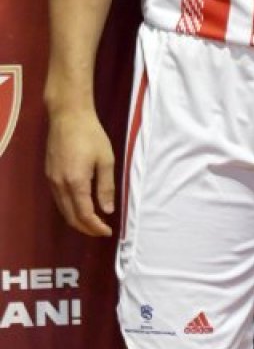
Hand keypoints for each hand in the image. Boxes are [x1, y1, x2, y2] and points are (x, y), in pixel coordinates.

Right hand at [45, 108, 115, 236]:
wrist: (68, 116)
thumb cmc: (91, 135)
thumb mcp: (106, 161)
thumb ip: (106, 187)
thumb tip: (107, 210)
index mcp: (75, 182)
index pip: (84, 214)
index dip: (96, 227)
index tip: (108, 232)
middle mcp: (59, 184)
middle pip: (70, 216)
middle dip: (86, 228)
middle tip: (102, 231)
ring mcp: (51, 179)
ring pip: (63, 209)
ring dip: (77, 220)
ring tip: (94, 223)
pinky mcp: (49, 174)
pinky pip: (58, 199)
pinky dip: (70, 209)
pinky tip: (81, 208)